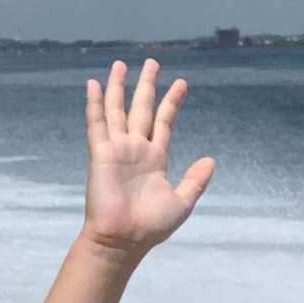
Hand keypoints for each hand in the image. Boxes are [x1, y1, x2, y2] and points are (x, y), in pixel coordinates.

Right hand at [81, 59, 212, 255]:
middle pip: (141, 109)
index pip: (164, 122)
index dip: (172, 102)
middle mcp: (136, 149)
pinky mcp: (101, 154)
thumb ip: (195, 180)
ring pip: (117, 111)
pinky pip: (97, 124)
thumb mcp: (182, 202)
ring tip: (120, 65)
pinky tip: (93, 85)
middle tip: (152, 62)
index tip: (181, 84)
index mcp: (155, 159)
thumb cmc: (151, 226)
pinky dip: (94, 104)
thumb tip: (211, 159)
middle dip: (146, 86)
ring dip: (118, 88)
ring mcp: (117, 150)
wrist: (124, 239)